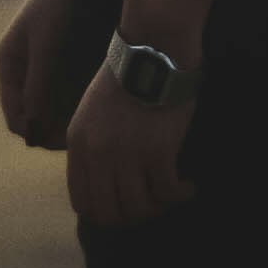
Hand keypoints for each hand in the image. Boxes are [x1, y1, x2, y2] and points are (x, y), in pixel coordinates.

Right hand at [0, 0, 79, 148]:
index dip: (37, 135)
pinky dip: (76, 104)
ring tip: (92, 125)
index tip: (65, 143)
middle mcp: (23, 70)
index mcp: (9, 65)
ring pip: (50, 108)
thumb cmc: (59, 2)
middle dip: (52, 130)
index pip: (15, 118)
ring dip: (66, 120)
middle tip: (83, 139)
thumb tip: (33, 128)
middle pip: (33, 116)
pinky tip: (97, 105)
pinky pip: (66, 93)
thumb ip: (38, 86)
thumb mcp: (46, 46)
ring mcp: (43, 65)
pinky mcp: (63, 61)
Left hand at [64, 58, 196, 227]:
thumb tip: (103, 182)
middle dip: (132, 217)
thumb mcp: (91, 111)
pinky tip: (188, 187)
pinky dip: (180, 194)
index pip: (82, 202)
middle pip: (109, 213)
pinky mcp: (157, 151)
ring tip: (172, 194)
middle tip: (151, 206)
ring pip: (140, 208)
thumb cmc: (128, 76)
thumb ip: (91, 145)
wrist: (152, 49)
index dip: (105, 214)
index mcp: (78, 144)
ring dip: (159, 208)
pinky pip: (168, 192)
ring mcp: (126, 155)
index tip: (125, 208)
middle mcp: (97, 154)